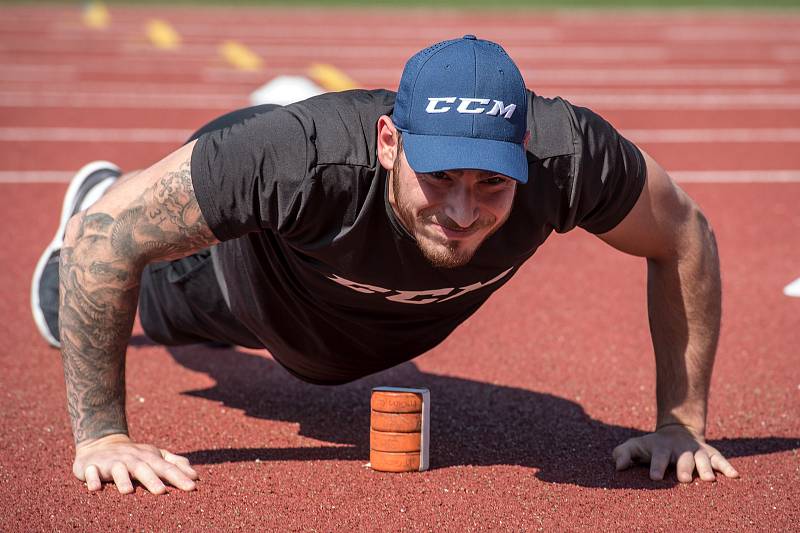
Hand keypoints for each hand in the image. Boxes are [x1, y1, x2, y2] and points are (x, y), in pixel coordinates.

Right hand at [73, 433, 198, 493]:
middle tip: (162, 492)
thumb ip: (176, 465)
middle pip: (143, 469)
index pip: (167, 468)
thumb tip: (197, 476)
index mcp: (149, 458)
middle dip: (152, 480)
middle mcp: (132, 459)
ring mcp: (112, 462)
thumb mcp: (156, 457)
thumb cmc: (135, 456)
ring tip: (127, 491)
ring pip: (118, 470)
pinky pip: (91, 473)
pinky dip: (92, 479)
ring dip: (122, 480)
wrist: (101, 443)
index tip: (193, 486)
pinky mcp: (91, 467)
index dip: (180, 477)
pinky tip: (95, 488)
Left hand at [613, 424, 739, 482]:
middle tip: (684, 479)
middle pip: (683, 459)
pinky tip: (735, 476)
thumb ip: (623, 454)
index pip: (658, 457)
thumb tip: (618, 466)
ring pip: (703, 459)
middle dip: (684, 468)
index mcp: (661, 448)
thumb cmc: (652, 446)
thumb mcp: (635, 446)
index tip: (655, 478)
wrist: (676, 431)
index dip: (657, 466)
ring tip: (709, 480)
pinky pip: (720, 459)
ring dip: (706, 468)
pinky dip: (727, 467)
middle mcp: (681, 449)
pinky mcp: (710, 453)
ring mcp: (697, 451)